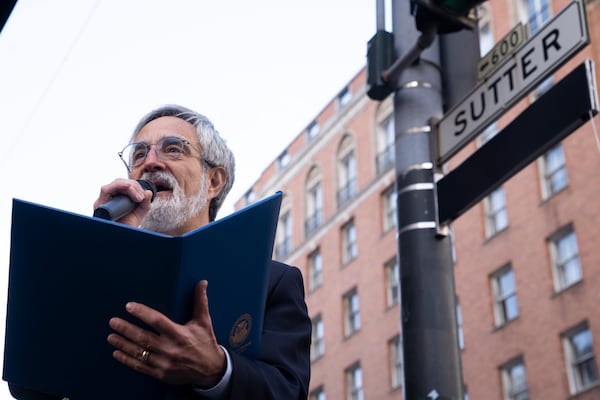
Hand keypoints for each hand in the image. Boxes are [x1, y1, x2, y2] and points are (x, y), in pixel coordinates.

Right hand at [93, 178, 152, 225]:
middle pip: (118, 182)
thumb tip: (148, 192)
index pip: (123, 184)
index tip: (144, 195)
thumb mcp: (139, 214)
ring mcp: (101, 201)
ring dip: (128, 187)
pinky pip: (105, 189)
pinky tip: (132, 198)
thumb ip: (145, 203)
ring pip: (113, 183)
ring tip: (138, 199)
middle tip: (141, 197)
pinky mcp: (98, 204)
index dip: (134, 185)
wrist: (121, 240)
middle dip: (133, 185)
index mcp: (115, 199)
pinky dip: (120, 189)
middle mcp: (107, 199)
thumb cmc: (126, 227)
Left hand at [107, 280, 225, 386]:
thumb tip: (202, 282)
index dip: (142, 313)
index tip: (129, 306)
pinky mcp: (160, 373)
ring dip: (123, 344)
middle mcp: (170, 349)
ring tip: (111, 336)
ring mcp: (164, 363)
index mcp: (180, 334)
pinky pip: (140, 367)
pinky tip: (117, 353)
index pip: (157, 321)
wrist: (210, 370)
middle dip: (126, 329)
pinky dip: (127, 360)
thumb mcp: (204, 321)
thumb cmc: (205, 342)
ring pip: (139, 352)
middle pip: (143, 337)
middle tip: (113, 321)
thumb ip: (200, 301)